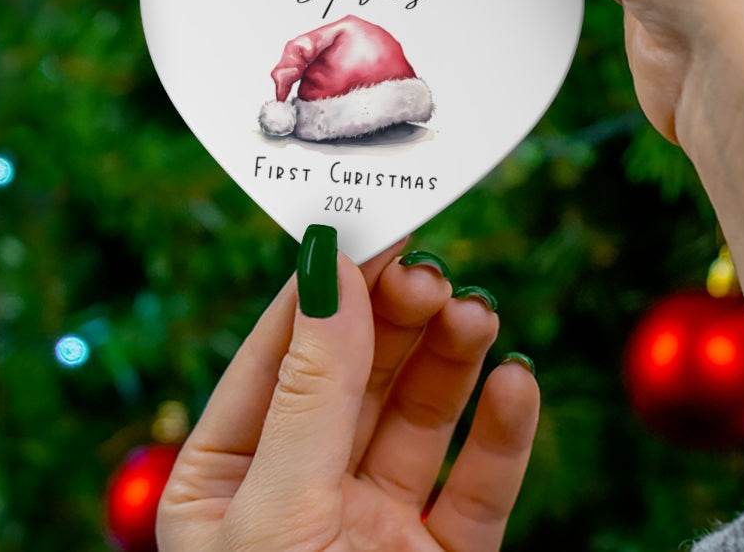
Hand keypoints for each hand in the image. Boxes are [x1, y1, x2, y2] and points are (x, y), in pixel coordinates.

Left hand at [158, 238, 538, 550]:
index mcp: (226, 477)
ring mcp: (374, 523)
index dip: (328, 284)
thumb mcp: (277, 513)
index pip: (280, 350)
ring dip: (453, 357)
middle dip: (397, 317)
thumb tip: (327, 263)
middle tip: (431, 271)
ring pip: (422, 415)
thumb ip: (310, 388)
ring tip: (476, 313)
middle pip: (359, 372)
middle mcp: (301, 490)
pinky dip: (502, 429)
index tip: (375, 223)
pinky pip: (477, 483)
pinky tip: (516, 383)